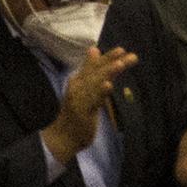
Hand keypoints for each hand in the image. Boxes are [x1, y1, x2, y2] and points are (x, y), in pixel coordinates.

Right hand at [42, 45, 136, 160]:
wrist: (63, 136)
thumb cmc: (77, 112)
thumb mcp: (85, 89)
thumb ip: (92, 73)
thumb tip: (95, 51)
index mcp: (79, 80)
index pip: (95, 66)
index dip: (108, 57)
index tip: (122, 50)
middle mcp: (78, 86)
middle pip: (96, 71)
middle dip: (110, 60)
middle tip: (123, 51)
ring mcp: (79, 98)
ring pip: (95, 82)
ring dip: (108, 72)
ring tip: (120, 64)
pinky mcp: (82, 111)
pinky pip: (93, 100)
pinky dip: (101, 92)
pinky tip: (108, 85)